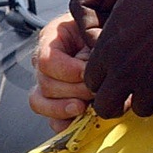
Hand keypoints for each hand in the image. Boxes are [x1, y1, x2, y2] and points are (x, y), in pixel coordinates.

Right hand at [30, 13, 94, 132]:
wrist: (112, 37)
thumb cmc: (104, 29)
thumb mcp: (99, 28)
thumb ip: (95, 44)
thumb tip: (95, 69)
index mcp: (52, 37)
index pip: (47, 60)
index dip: (68, 71)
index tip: (88, 73)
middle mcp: (44, 60)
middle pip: (45, 83)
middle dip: (73, 90)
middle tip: (95, 91)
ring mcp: (47, 82)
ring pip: (40, 102)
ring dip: (63, 109)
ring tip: (84, 109)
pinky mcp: (55, 101)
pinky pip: (49, 117)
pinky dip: (63, 123)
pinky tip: (79, 121)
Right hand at [69, 0, 152, 47]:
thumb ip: (131, 7)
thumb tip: (120, 42)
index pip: (80, 6)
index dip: (91, 34)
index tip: (107, 53)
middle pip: (92, 7)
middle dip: (106, 32)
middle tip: (124, 55)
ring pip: (109, 3)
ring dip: (121, 23)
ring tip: (138, 46)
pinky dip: (132, 11)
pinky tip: (149, 27)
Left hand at [83, 0, 152, 118]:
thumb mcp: (124, 9)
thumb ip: (112, 36)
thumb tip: (109, 46)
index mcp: (108, 51)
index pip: (91, 82)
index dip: (102, 83)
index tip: (112, 79)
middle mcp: (125, 71)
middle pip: (106, 107)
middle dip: (114, 104)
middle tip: (126, 98)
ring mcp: (152, 82)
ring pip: (141, 109)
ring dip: (148, 100)